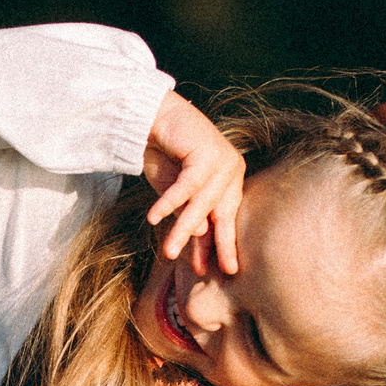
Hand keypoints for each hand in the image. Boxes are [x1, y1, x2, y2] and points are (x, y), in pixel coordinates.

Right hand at [139, 92, 244, 274]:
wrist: (153, 115)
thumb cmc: (164, 152)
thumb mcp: (177, 190)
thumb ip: (189, 211)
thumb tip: (202, 236)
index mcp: (230, 179)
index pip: (225, 218)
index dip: (220, 244)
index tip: (216, 270)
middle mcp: (232, 169)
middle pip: (221, 214)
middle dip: (213, 244)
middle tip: (208, 270)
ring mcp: (223, 160)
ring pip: (202, 203)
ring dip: (183, 228)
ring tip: (168, 252)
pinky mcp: (207, 153)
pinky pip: (187, 185)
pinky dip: (169, 201)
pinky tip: (154, 218)